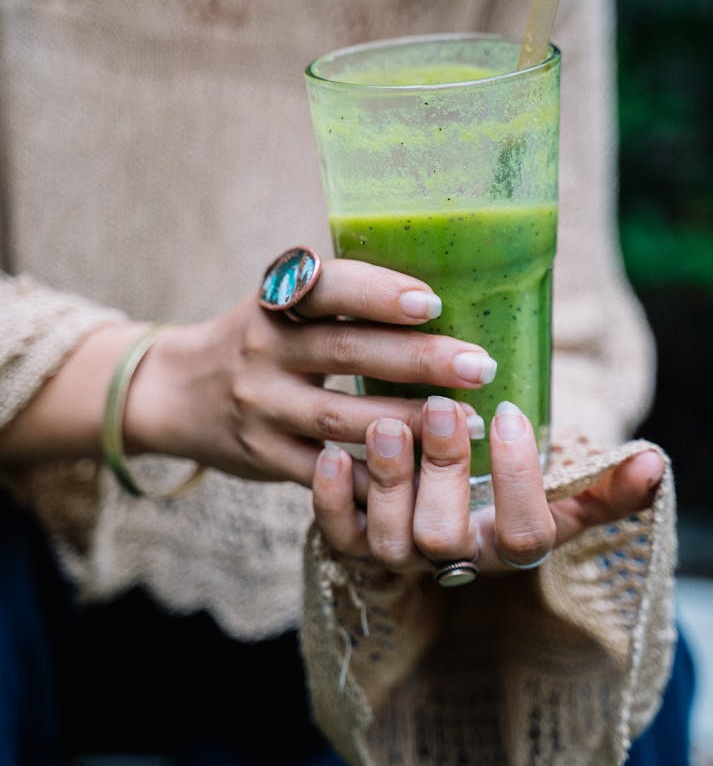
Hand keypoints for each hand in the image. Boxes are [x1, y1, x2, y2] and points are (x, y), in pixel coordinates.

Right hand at [124, 260, 495, 484]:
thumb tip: (448, 294)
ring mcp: (261, 406)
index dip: (378, 293)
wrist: (178, 392)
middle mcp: (263, 349)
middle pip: (346, 352)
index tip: (433, 302)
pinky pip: (324, 472)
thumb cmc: (263, 340)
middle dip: (418, 360)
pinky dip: (372, 476)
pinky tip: (422, 479)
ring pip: (339, 418)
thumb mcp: (284, 305)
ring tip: (468, 424)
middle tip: (480, 366)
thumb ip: (344, 300)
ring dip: (408, 423)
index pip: (326, 287)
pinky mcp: (264, 456)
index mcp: (276, 301)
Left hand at [311, 397, 664, 575]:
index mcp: (505, 546)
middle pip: (444, 539)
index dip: (519, 482)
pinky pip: (334, 534)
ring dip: (386, 480)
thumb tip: (653, 462)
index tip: (509, 414)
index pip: (523, 537)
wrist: (447, 504)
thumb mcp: (562, 490)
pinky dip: (326, 498)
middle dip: (444, 473)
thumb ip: (607, 482)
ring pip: (386, 540)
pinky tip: (328, 451)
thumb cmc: (509, 490)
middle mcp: (451, 558)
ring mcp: (398, 552)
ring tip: (388, 422)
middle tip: (444, 408)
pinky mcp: (351, 539)